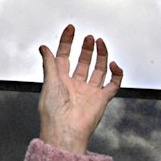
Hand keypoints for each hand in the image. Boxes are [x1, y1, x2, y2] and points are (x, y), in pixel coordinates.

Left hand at [38, 24, 122, 153]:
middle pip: (83, 62)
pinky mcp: (101, 99)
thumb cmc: (53, 111)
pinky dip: (117, 74)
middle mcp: (75, 85)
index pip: (64, 56)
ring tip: (100, 42)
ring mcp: (89, 92)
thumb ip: (49, 63)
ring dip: (101, 56)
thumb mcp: (49, 82)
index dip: (67, 42)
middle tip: (89, 37)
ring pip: (98, 69)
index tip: (71, 28)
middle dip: (86, 49)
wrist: (65, 132)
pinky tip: (114, 64)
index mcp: (60, 80)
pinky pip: (113, 84)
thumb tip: (43, 47)